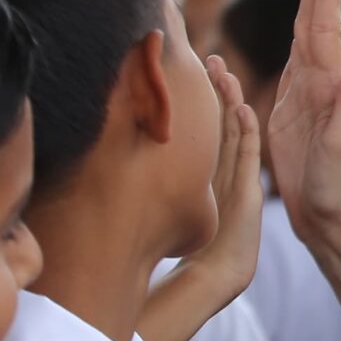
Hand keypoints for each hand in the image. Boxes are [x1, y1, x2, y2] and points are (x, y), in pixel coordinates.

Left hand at [133, 57, 263, 340]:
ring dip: (233, 103)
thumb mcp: (149, 204)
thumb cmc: (176, 247)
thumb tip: (91, 154)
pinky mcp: (250, 195)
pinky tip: (241, 110)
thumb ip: (133, 181)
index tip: (189, 69)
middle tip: (212, 59)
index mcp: (203, 174)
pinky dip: (246, 132)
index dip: (199, 98)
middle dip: (218, 90)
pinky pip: (248, 156)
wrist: (205, 281)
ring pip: (236, 134)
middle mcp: (222, 174)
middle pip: (220, 123)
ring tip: (227, 76)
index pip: (203, 128)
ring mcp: (238, 183)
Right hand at [270, 0, 340, 274]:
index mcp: (328, 84)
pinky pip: (281, 71)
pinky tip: (291, 35)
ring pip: (301, 43)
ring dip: (305, 10)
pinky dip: (278, 49)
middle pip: (313, 24)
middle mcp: (318, 85)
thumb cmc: (338, 189)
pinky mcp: (288, 117)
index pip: (323, 25)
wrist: (331, 222)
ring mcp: (305, 100)